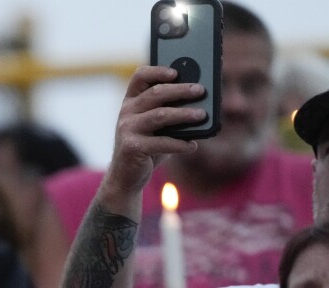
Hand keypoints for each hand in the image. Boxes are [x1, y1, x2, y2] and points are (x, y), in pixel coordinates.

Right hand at [97, 66, 206, 209]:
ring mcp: (127, 129)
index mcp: (131, 101)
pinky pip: (161, 142)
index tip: (177, 72)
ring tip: (202, 115)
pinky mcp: (132, 147)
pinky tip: (193, 145)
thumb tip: (201, 102)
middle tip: (200, 91)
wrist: (126, 176)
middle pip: (156, 93)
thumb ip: (171, 112)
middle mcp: (126, 112)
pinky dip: (180, 144)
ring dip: (183, 114)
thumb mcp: (157, 126)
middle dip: (180, 90)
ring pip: (160, 115)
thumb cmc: (147, 146)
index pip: (140, 77)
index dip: (157, 71)